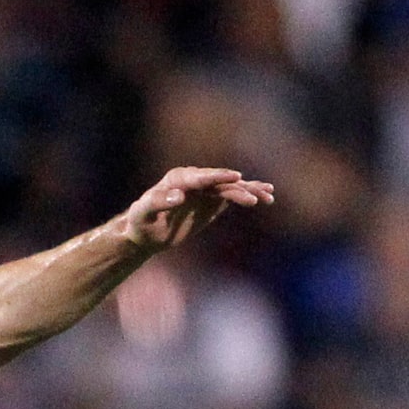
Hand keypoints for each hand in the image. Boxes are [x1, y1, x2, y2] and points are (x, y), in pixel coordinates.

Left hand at [123, 166, 273, 251]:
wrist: (146, 232)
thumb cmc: (141, 221)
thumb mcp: (143, 213)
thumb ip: (157, 202)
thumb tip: (179, 196)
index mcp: (178, 179)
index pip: (201, 177)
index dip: (218, 177)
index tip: (236, 177)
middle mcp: (196, 180)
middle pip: (220, 181)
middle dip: (238, 187)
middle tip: (254, 196)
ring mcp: (206, 189)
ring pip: (231, 187)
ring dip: (250, 191)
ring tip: (267, 195)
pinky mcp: (213, 200)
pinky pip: (234, 195)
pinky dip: (249, 194)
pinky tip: (266, 195)